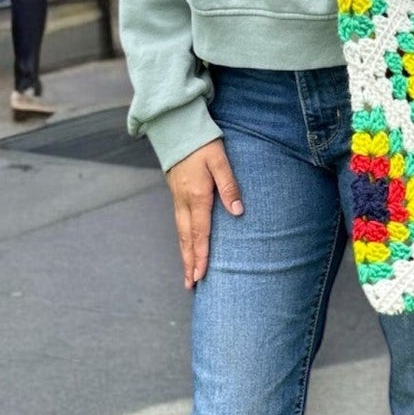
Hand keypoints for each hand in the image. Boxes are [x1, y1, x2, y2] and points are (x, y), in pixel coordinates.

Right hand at [165, 138, 242, 289]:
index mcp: (197, 196)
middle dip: (189, 263)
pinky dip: (182, 240)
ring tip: (187, 274)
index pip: (200, 232)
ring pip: (181, 233)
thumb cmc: (202, 143)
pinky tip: (186, 246)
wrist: (177, 128)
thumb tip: (237, 211)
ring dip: (184, 254)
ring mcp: (177, 198)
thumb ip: (229, 185)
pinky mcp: (176, 194)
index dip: (201, 255)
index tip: (201, 276)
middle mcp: (184, 201)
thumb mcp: (220, 160)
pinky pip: (179, 223)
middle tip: (191, 285)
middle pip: (187, 238)